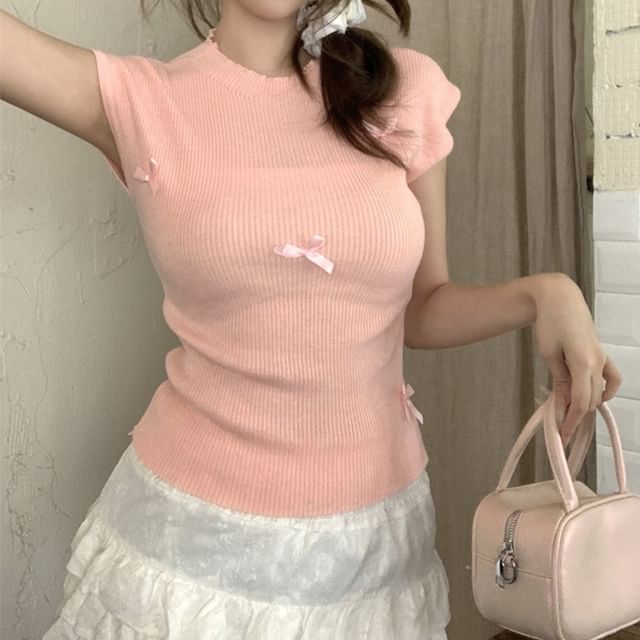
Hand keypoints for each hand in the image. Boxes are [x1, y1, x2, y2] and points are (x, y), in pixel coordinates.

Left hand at [531, 274, 622, 446]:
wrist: (559, 299)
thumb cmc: (549, 323)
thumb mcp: (549, 354)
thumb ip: (560, 380)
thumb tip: (563, 404)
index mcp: (584, 363)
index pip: (579, 401)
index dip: (571, 420)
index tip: (561, 434)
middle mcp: (598, 362)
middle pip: (590, 399)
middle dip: (576, 416)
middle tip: (560, 428)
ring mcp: (602, 357)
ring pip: (599, 391)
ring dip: (586, 404)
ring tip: (570, 413)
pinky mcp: (601, 353)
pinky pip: (611, 377)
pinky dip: (605, 390)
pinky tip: (596, 397)